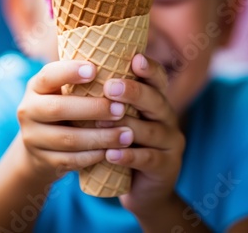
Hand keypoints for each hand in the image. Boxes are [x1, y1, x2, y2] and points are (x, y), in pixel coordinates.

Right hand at [16, 60, 134, 183]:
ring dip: (100, 137)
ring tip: (127, 134)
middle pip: (58, 109)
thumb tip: (129, 58)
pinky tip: (113, 152)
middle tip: (121, 108)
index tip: (94, 69)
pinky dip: (94, 156)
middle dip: (92, 109)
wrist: (39, 148)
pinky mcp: (43, 161)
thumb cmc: (64, 107)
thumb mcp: (64, 90)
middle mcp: (29, 110)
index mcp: (36, 86)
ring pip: (68, 139)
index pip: (49, 75)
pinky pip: (71, 160)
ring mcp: (33, 137)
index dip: (69, 72)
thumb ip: (83, 79)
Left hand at [101, 54, 184, 219]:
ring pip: (151, 130)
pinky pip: (149, 160)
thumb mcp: (119, 118)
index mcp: (156, 100)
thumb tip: (76, 71)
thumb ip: (108, 98)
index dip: (148, 68)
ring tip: (101, 122)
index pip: (157, 79)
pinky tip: (111, 154)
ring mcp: (171, 142)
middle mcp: (167, 117)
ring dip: (126, 125)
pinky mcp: (166, 168)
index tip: (135, 58)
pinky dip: (129, 157)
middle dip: (133, 92)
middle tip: (110, 86)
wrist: (142, 189)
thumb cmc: (122, 143)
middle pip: (156, 100)